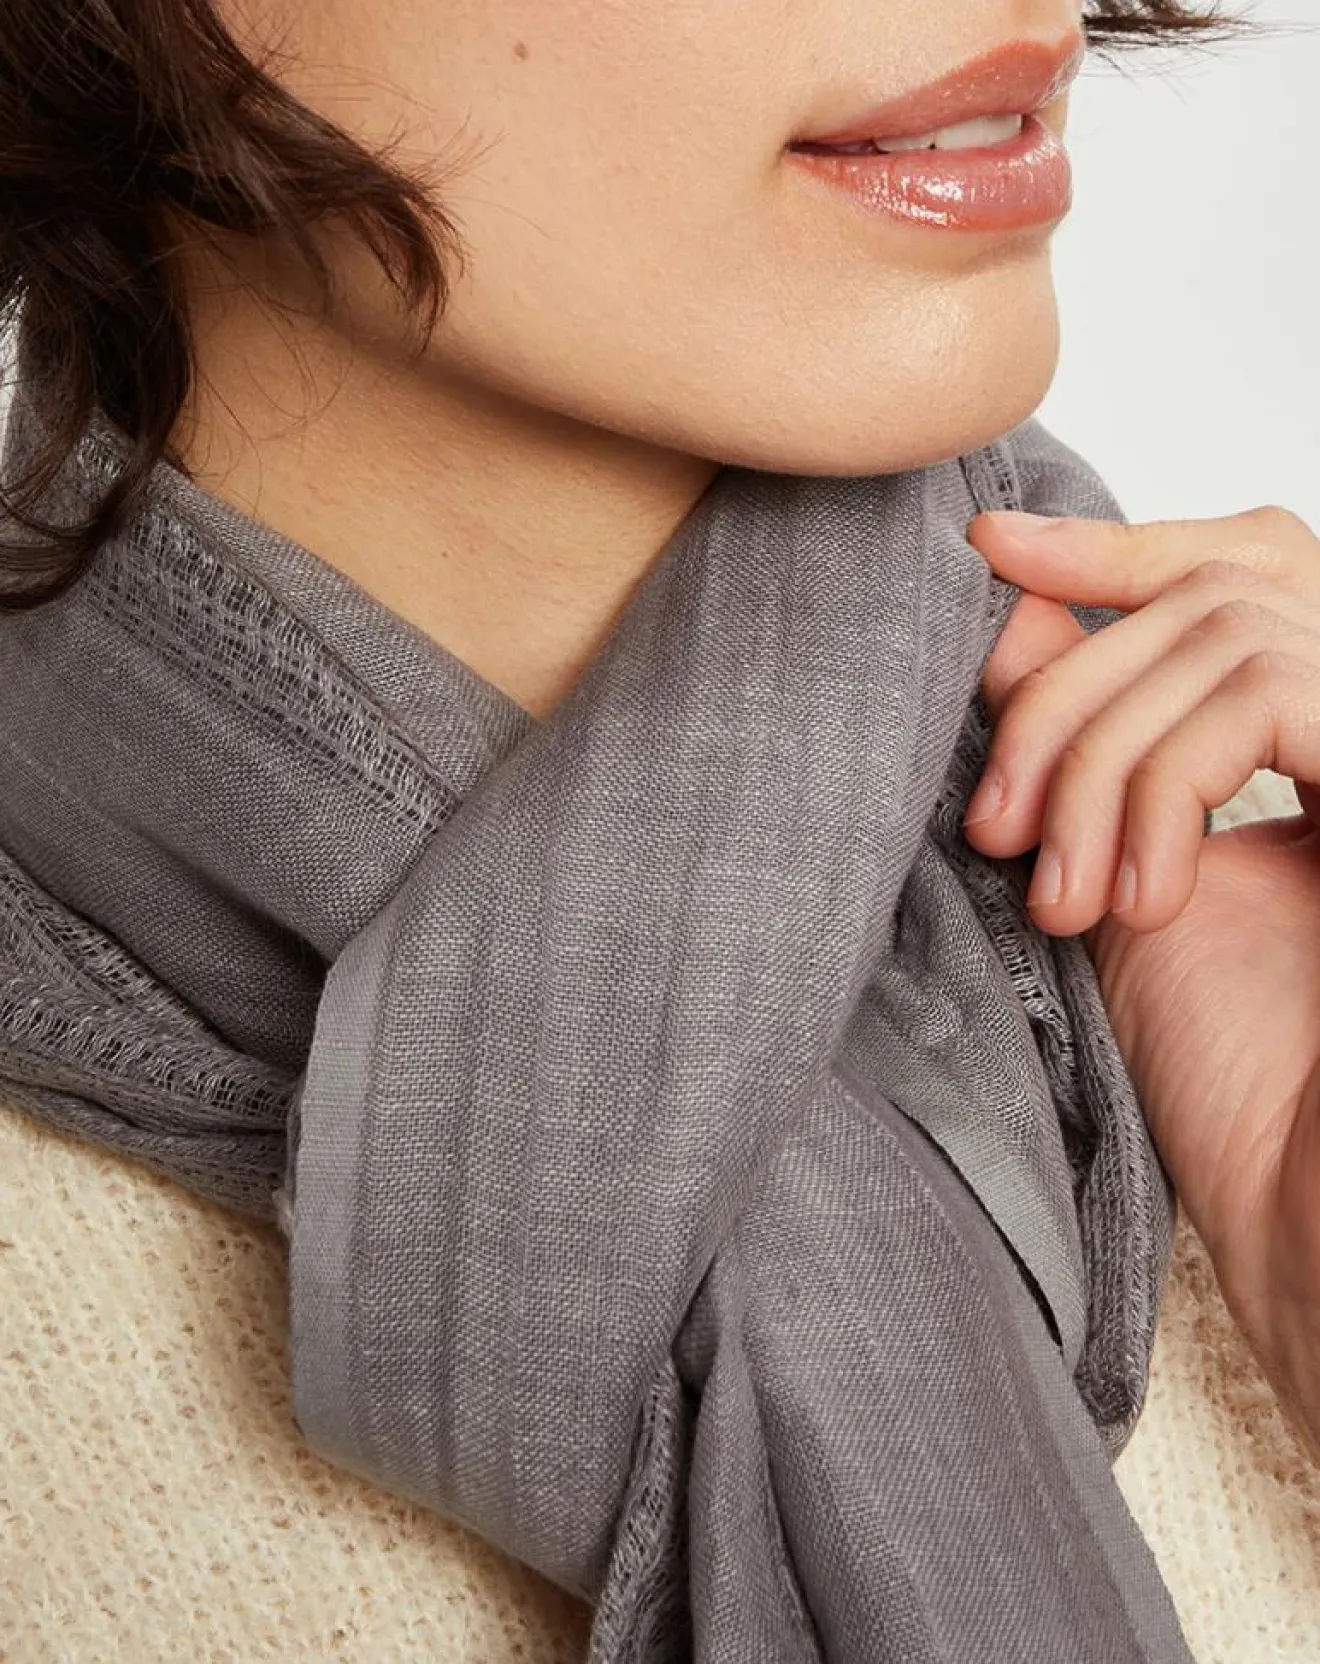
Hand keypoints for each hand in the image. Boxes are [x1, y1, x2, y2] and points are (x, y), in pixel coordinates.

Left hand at [962, 502, 1319, 1464]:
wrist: (1308, 1201)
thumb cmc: (1231, 1066)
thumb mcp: (1120, 865)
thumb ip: (1085, 735)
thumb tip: (1003, 602)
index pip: (1233, 569)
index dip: (1110, 549)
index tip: (986, 552)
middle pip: (1205, 596)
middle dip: (1067, 700)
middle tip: (997, 833)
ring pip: (1221, 641)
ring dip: (1099, 764)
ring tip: (1060, 896)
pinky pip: (1265, 693)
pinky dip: (1164, 784)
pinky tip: (1142, 899)